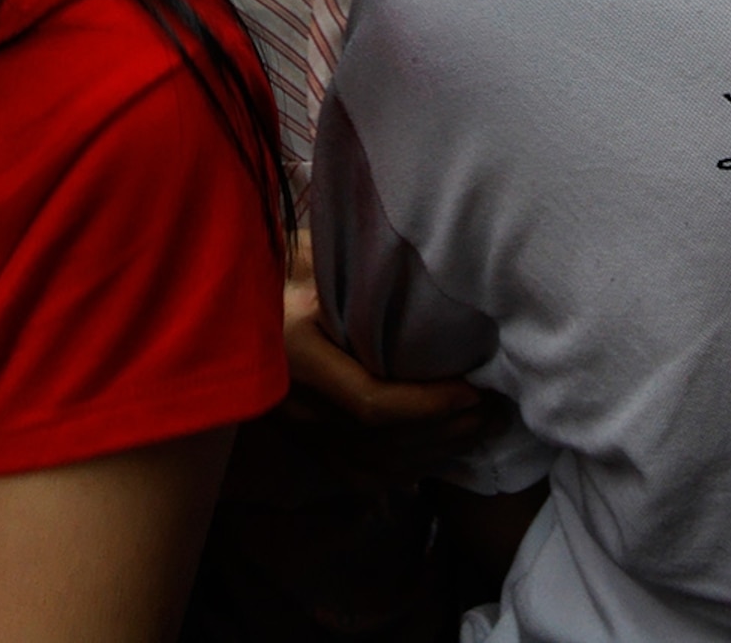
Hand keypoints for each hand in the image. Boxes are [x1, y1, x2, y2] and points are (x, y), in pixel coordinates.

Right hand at [279, 231, 495, 477]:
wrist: (234, 309)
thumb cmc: (284, 270)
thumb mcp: (314, 257)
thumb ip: (357, 266)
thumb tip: (420, 255)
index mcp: (296, 355)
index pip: (370, 401)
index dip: (428, 404)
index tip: (473, 389)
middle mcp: (297, 406)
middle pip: (384, 440)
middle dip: (448, 429)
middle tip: (496, 406)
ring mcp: (301, 433)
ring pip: (380, 464)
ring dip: (439, 451)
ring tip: (483, 426)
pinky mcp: (308, 446)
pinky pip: (365, 476)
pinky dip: (412, 470)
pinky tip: (446, 450)